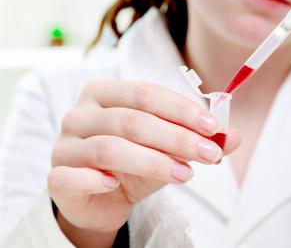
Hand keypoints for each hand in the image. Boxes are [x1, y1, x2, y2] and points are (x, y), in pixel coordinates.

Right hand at [48, 80, 239, 246]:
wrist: (102, 198)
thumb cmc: (134, 162)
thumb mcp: (168, 148)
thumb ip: (198, 138)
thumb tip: (234, 136)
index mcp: (105, 92)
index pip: (147, 93)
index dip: (182, 109)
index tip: (213, 126)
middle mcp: (80, 113)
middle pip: (133, 120)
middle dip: (177, 137)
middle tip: (209, 153)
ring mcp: (64, 144)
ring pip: (110, 148)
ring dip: (153, 161)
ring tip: (185, 174)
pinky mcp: (56, 176)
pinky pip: (71, 176)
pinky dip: (96, 179)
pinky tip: (116, 185)